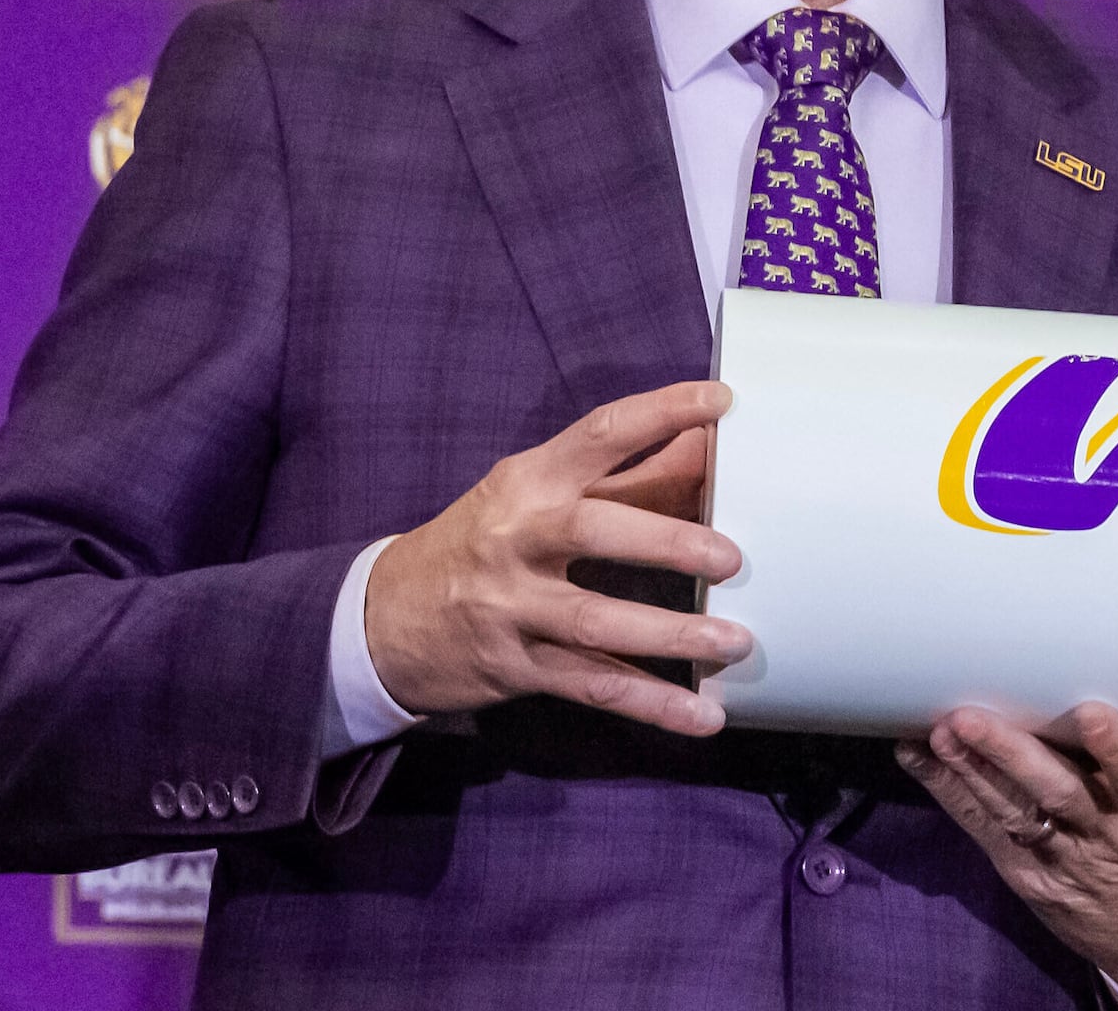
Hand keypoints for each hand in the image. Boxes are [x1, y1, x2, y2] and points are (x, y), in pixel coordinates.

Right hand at [361, 380, 748, 736]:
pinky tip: (703, 717)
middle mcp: (515, 538)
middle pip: (593, 531)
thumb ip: (623, 474)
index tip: (721, 401)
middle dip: (668, 542)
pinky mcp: (514, 667)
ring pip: (596, 621)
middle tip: (733, 558)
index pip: (598, 434)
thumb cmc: (483, 543)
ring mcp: (510, 607)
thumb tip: (708, 442)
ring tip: (736, 642)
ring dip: (671, 634)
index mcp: (528, 481)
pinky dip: (651, 704)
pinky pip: (592, 687)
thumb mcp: (535, 495)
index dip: (660, 412)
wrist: (382, 621)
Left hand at [897, 703, 1117, 996]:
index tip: (1093, 715)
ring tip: (940, 735)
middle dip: (1012, 756)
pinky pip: (990, 836)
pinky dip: (954, 796)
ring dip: (973, 774)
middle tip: (971, 719)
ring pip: (1018, 816)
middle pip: (1062, 797)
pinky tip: (922, 760)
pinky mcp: (1033, 880)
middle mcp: (1115, 841)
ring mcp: (1068, 864)